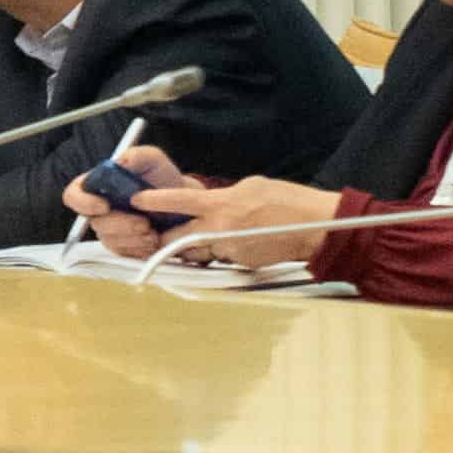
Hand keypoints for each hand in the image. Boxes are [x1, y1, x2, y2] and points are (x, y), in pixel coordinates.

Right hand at [60, 141, 184, 261]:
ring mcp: (109, 229)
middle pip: (95, 222)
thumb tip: (120, 162)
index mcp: (97, 185)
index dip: (83, 202)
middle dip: (121, 224)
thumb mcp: (153, 160)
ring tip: (153, 230)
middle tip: (144, 222)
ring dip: (133, 237)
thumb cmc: (163, 179)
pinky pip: (123, 252)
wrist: (181, 203)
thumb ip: (136, 156)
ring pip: (109, 240)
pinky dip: (139, 248)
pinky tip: (153, 239)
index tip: (104, 205)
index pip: (73, 195)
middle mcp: (98, 209)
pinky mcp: (121, 247)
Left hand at [136, 169, 345, 266]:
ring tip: (218, 233)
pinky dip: (224, 250)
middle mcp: (220, 231)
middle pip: (180, 239)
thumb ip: (224, 197)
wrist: (315, 228)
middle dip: (169, 238)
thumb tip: (211, 204)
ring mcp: (230, 251)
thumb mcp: (251, 187)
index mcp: (222, 206)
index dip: (155, 201)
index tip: (136, 200)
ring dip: (200, 245)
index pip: (179, 202)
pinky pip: (222, 258)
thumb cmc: (287, 201)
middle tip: (162, 232)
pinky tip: (242, 240)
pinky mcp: (241, 264)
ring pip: (201, 251)